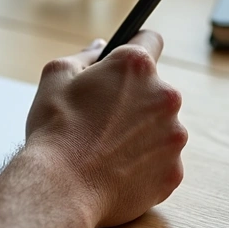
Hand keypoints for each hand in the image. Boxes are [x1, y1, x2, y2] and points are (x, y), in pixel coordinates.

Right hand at [24, 31, 186, 227]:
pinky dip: (142, 163)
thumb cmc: (55, 130)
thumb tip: (99, 48)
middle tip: (99, 115)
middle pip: (153, 89)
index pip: (150, 40)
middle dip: (131, 98)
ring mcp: (173, 136)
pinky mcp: (173, 171)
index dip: (135, 44)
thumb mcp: (56, 76)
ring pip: (158, 126)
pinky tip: (114, 169)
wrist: (61, 188)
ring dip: (138, 132)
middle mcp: (164, 97)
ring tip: (104, 147)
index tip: (127, 58)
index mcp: (135, 68)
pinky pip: (160, 160)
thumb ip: (84, 55)